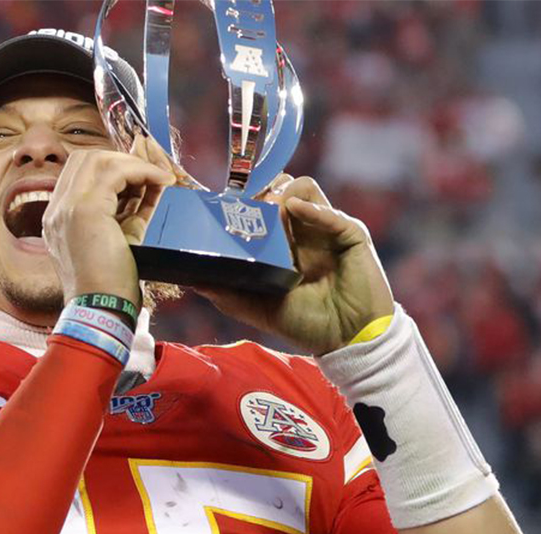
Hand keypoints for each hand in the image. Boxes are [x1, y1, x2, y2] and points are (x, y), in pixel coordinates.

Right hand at [43, 138, 177, 306]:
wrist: (101, 310)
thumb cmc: (111, 285)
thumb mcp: (121, 238)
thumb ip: (129, 209)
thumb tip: (150, 182)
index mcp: (60, 219)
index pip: (82, 174)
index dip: (115, 168)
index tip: (143, 178)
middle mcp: (56, 210)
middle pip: (86, 158)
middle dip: (123, 159)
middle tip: (152, 173)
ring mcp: (64, 208)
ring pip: (98, 158)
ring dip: (134, 163)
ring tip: (159, 178)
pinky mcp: (82, 210)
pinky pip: (115, 171)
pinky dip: (143, 171)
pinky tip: (162, 182)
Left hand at [195, 175, 394, 354]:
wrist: (346, 339)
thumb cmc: (305, 323)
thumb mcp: (256, 308)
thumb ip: (226, 292)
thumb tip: (190, 278)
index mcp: (283, 242)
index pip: (262, 204)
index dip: (245, 199)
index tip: (225, 202)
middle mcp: (303, 230)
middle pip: (281, 187)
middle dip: (261, 189)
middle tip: (245, 202)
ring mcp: (327, 229)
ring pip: (304, 188)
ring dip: (283, 194)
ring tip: (269, 210)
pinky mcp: (351, 235)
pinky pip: (330, 212)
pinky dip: (311, 209)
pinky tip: (293, 211)